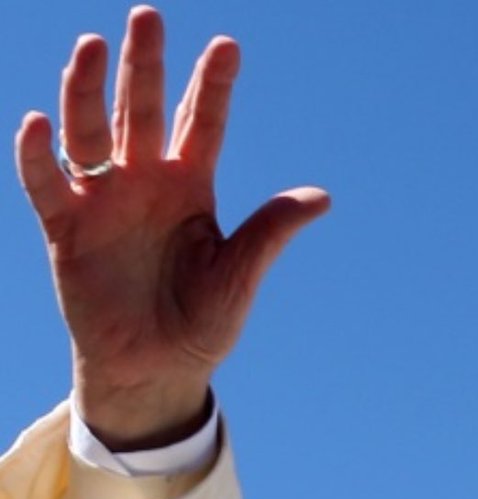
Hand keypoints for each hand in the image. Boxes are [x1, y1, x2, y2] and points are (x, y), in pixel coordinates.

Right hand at [15, 6, 329, 449]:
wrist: (157, 369)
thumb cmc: (203, 323)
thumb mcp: (240, 276)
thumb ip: (269, 233)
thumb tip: (322, 197)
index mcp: (191, 188)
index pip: (203, 124)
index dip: (212, 86)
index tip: (227, 46)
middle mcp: (145, 182)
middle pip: (141, 110)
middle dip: (144, 65)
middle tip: (148, 16)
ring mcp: (103, 201)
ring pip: (90, 132)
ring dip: (88, 91)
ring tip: (94, 47)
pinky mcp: (66, 228)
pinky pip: (46, 184)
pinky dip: (39, 155)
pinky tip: (40, 122)